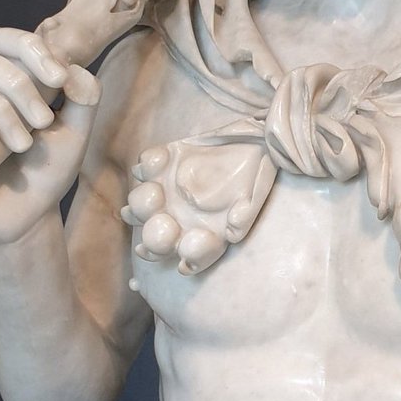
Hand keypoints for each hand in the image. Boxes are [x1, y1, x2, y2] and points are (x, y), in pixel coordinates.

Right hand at [0, 28, 99, 243]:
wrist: (27, 216)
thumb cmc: (49, 171)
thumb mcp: (77, 133)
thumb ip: (85, 98)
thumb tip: (72, 67)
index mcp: (14, 80)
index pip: (10, 42)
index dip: (31, 49)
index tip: (58, 78)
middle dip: (20, 86)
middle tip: (43, 122)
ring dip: (0, 111)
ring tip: (23, 145)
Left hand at [122, 125, 276, 275]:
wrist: (254, 137)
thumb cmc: (259, 171)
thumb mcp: (257, 193)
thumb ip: (246, 215)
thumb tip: (231, 233)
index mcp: (204, 231)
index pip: (193, 255)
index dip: (188, 261)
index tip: (184, 263)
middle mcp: (180, 216)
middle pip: (156, 237)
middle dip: (152, 236)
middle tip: (160, 225)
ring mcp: (168, 190)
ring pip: (141, 204)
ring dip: (141, 201)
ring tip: (153, 190)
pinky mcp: (164, 163)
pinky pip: (146, 166)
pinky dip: (148, 164)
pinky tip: (161, 158)